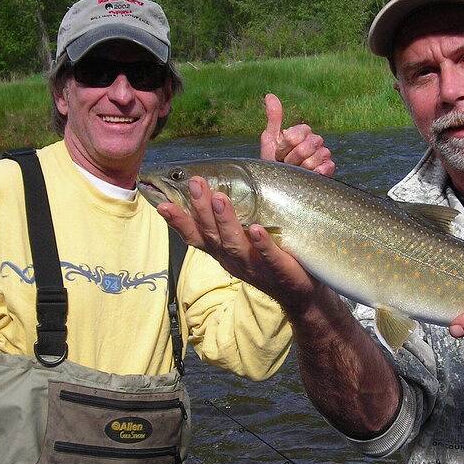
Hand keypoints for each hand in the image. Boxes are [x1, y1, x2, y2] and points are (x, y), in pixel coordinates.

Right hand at [156, 175, 317, 312]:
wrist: (301, 292)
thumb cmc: (271, 253)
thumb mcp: (247, 230)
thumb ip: (236, 205)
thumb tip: (222, 171)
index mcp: (222, 249)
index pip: (195, 235)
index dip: (178, 221)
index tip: (162, 203)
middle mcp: (232, 258)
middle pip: (211, 235)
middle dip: (201, 209)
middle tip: (196, 183)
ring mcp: (255, 266)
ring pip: (235, 244)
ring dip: (226, 221)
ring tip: (220, 198)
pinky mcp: (280, 271)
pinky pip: (269, 257)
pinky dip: (262, 244)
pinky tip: (257, 229)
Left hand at [260, 93, 334, 175]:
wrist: (278, 182)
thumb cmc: (273, 161)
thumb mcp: (270, 139)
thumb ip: (274, 118)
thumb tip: (269, 95)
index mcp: (302, 132)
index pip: (298, 133)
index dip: (285, 146)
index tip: (279, 152)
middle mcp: (315, 141)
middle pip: (307, 146)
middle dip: (292, 158)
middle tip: (286, 164)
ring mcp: (323, 154)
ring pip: (317, 157)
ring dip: (302, 168)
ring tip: (295, 171)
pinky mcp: (328, 168)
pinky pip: (326, 167)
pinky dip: (315, 173)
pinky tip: (307, 175)